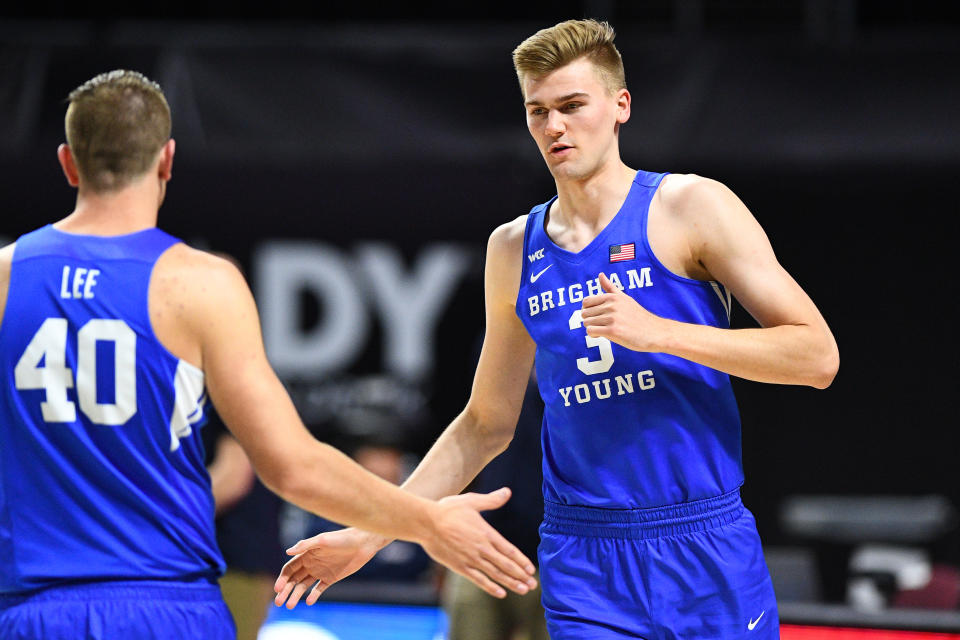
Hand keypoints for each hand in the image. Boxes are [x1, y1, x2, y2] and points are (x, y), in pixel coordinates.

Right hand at [274, 527, 385, 608]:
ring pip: (304, 586)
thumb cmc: (342, 538)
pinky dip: (313, 595)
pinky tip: (308, 601)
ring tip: (290, 606)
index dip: (282, 578)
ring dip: (296, 595)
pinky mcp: (331, 578)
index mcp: (307, 554)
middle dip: (285, 590)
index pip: (290, 569)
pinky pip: (319, 589)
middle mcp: (311, 563)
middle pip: (294, 579)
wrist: (363, 543)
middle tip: (278, 602)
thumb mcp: (322, 540)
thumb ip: (305, 546)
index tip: (278, 588)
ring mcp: (321, 571)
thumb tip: (287, 552)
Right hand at [421, 487, 536, 598]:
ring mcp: (471, 559)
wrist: (426, 523)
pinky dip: (491, 587)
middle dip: (521, 575)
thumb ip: (491, 500)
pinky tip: (501, 593)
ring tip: (523, 590)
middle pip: (506, 564)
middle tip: (533, 585)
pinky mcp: (460, 567)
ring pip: (495, 574)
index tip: (531, 569)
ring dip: (511, 583)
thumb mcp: (471, 501)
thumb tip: (507, 491)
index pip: (509, 550)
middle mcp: (482, 548)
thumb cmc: (448, 510)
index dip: (521, 560)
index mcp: (486, 533)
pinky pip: (478, 579)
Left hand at [581, 272, 664, 351]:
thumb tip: (600, 274)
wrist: (655, 332)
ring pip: (587, 323)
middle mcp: (611, 305)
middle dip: (590, 320)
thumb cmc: (639, 317)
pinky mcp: (613, 331)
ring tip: (604, 330)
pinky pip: (590, 331)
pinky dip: (593, 335)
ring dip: (592, 328)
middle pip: (585, 313)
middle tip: (602, 325)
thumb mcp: (625, 299)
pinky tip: (603, 335)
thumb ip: (610, 287)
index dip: (589, 311)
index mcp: (613, 297)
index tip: (598, 316)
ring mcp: (612, 318)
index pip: (586, 302)